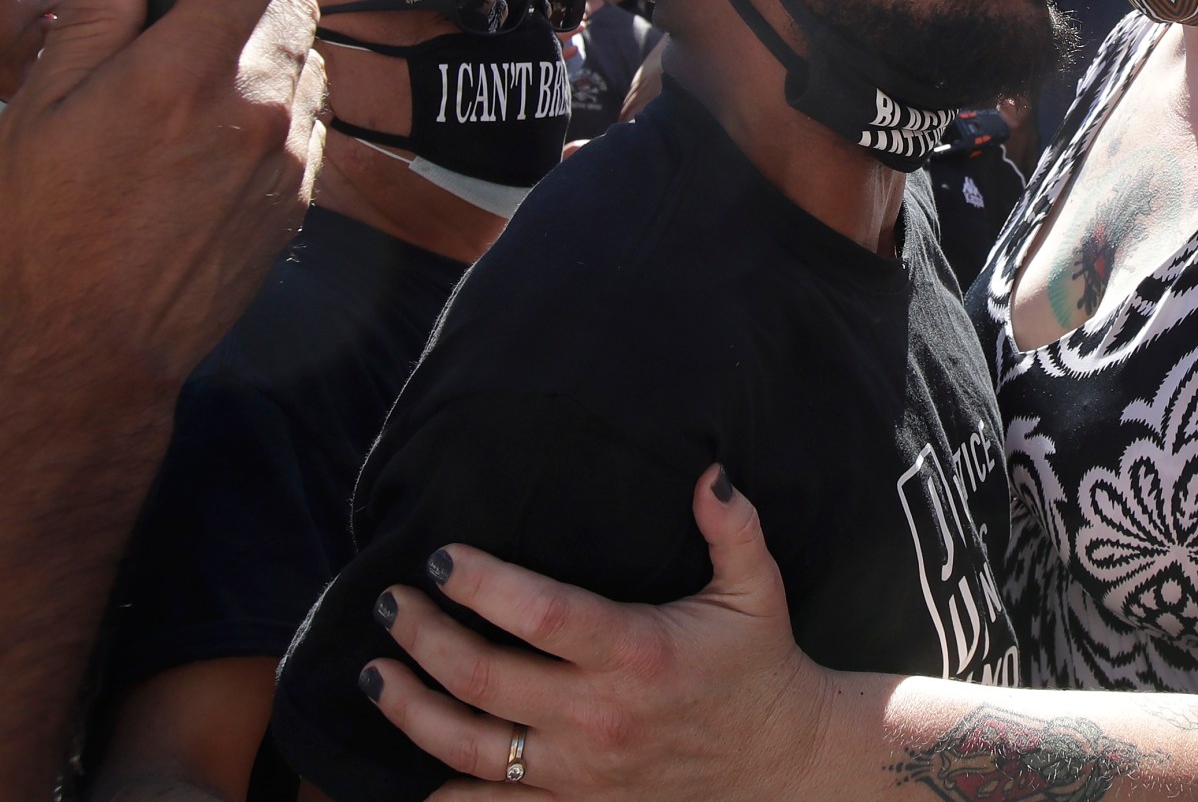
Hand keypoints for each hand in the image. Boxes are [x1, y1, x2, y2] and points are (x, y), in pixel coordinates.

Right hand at [0, 0, 323, 388]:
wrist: (83, 349)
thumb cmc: (41, 234)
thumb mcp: (40, 109)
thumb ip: (93, 17)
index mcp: (181, 74)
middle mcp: (251, 107)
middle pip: (292, 3)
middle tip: (196, 5)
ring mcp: (285, 156)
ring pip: (307, 61)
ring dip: (268, 49)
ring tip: (201, 75)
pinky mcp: (297, 199)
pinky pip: (309, 122)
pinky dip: (278, 107)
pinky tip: (220, 132)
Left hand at [366, 468, 831, 801]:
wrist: (779, 760)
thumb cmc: (759, 664)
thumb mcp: (757, 589)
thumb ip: (733, 528)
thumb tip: (710, 473)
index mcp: (638, 652)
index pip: (541, 615)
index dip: (480, 585)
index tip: (438, 558)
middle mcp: (600, 715)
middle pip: (484, 678)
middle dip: (423, 638)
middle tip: (389, 604)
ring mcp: (581, 769)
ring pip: (470, 745)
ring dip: (411, 709)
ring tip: (374, 673)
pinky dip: (443, 796)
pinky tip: (407, 769)